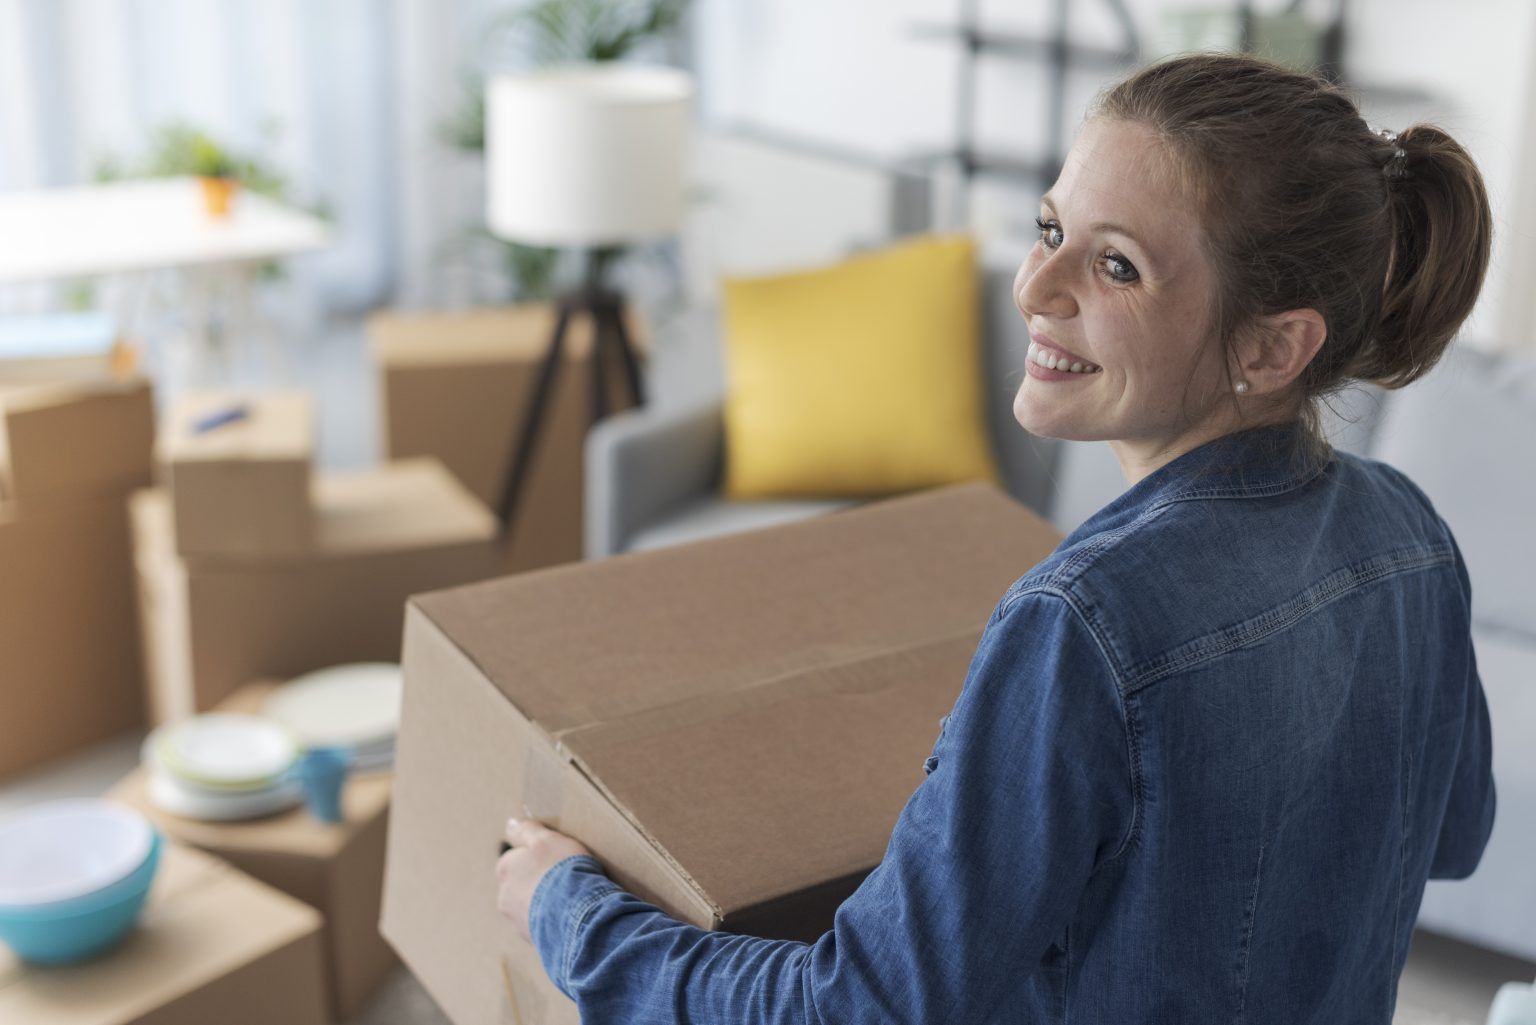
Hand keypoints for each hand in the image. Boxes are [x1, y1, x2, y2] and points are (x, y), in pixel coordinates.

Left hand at [496, 817, 592, 940]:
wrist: (576, 912)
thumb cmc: (561, 870)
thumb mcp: (546, 839)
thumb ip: (527, 831)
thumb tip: (510, 824)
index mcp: (505, 869)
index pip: (515, 860)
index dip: (536, 858)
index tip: (555, 859)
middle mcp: (504, 897)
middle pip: (522, 885)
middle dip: (538, 884)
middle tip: (564, 880)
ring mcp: (517, 921)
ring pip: (531, 908)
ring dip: (546, 905)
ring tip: (571, 901)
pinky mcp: (533, 940)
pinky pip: (544, 927)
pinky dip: (554, 922)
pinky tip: (572, 917)